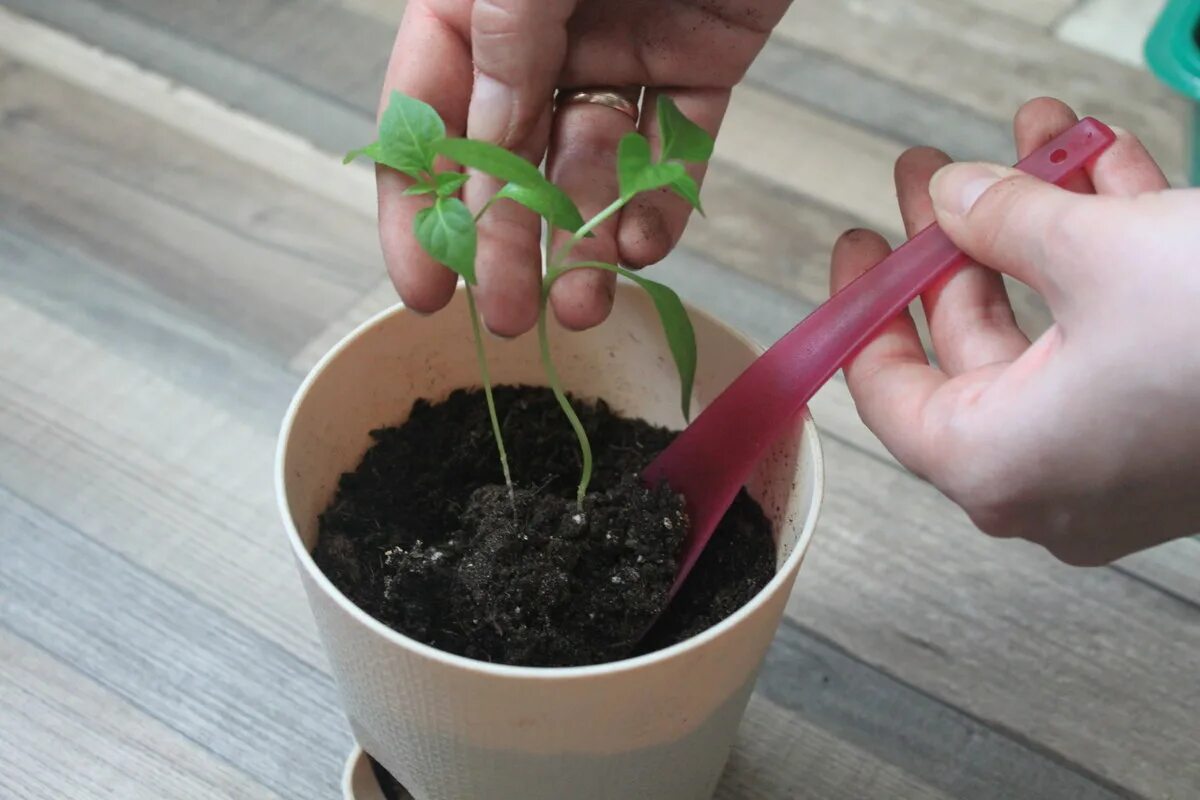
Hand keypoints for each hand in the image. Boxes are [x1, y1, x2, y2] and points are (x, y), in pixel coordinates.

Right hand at [376, 0, 787, 334]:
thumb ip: (504, 37)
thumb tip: (482, 143)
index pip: (425, 114)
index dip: (416, 207)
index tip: (423, 289)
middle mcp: (540, 29)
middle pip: (507, 158)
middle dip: (506, 242)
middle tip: (511, 315)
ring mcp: (621, 44)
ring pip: (591, 166)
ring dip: (584, 239)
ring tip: (585, 304)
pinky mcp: (702, 58)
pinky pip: (675, 145)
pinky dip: (661, 199)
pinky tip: (645, 246)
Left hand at [831, 98, 1199, 564]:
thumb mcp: (1101, 253)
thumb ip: (1005, 220)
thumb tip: (954, 196)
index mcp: (995, 463)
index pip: (887, 392)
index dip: (867, 308)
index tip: (859, 248)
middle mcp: (1049, 479)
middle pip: (971, 346)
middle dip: (958, 240)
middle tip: (933, 174)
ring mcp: (1116, 458)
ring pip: (1053, 325)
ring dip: (1044, 225)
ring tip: (1030, 138)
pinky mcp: (1175, 427)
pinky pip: (1117, 334)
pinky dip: (1108, 252)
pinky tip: (1103, 165)